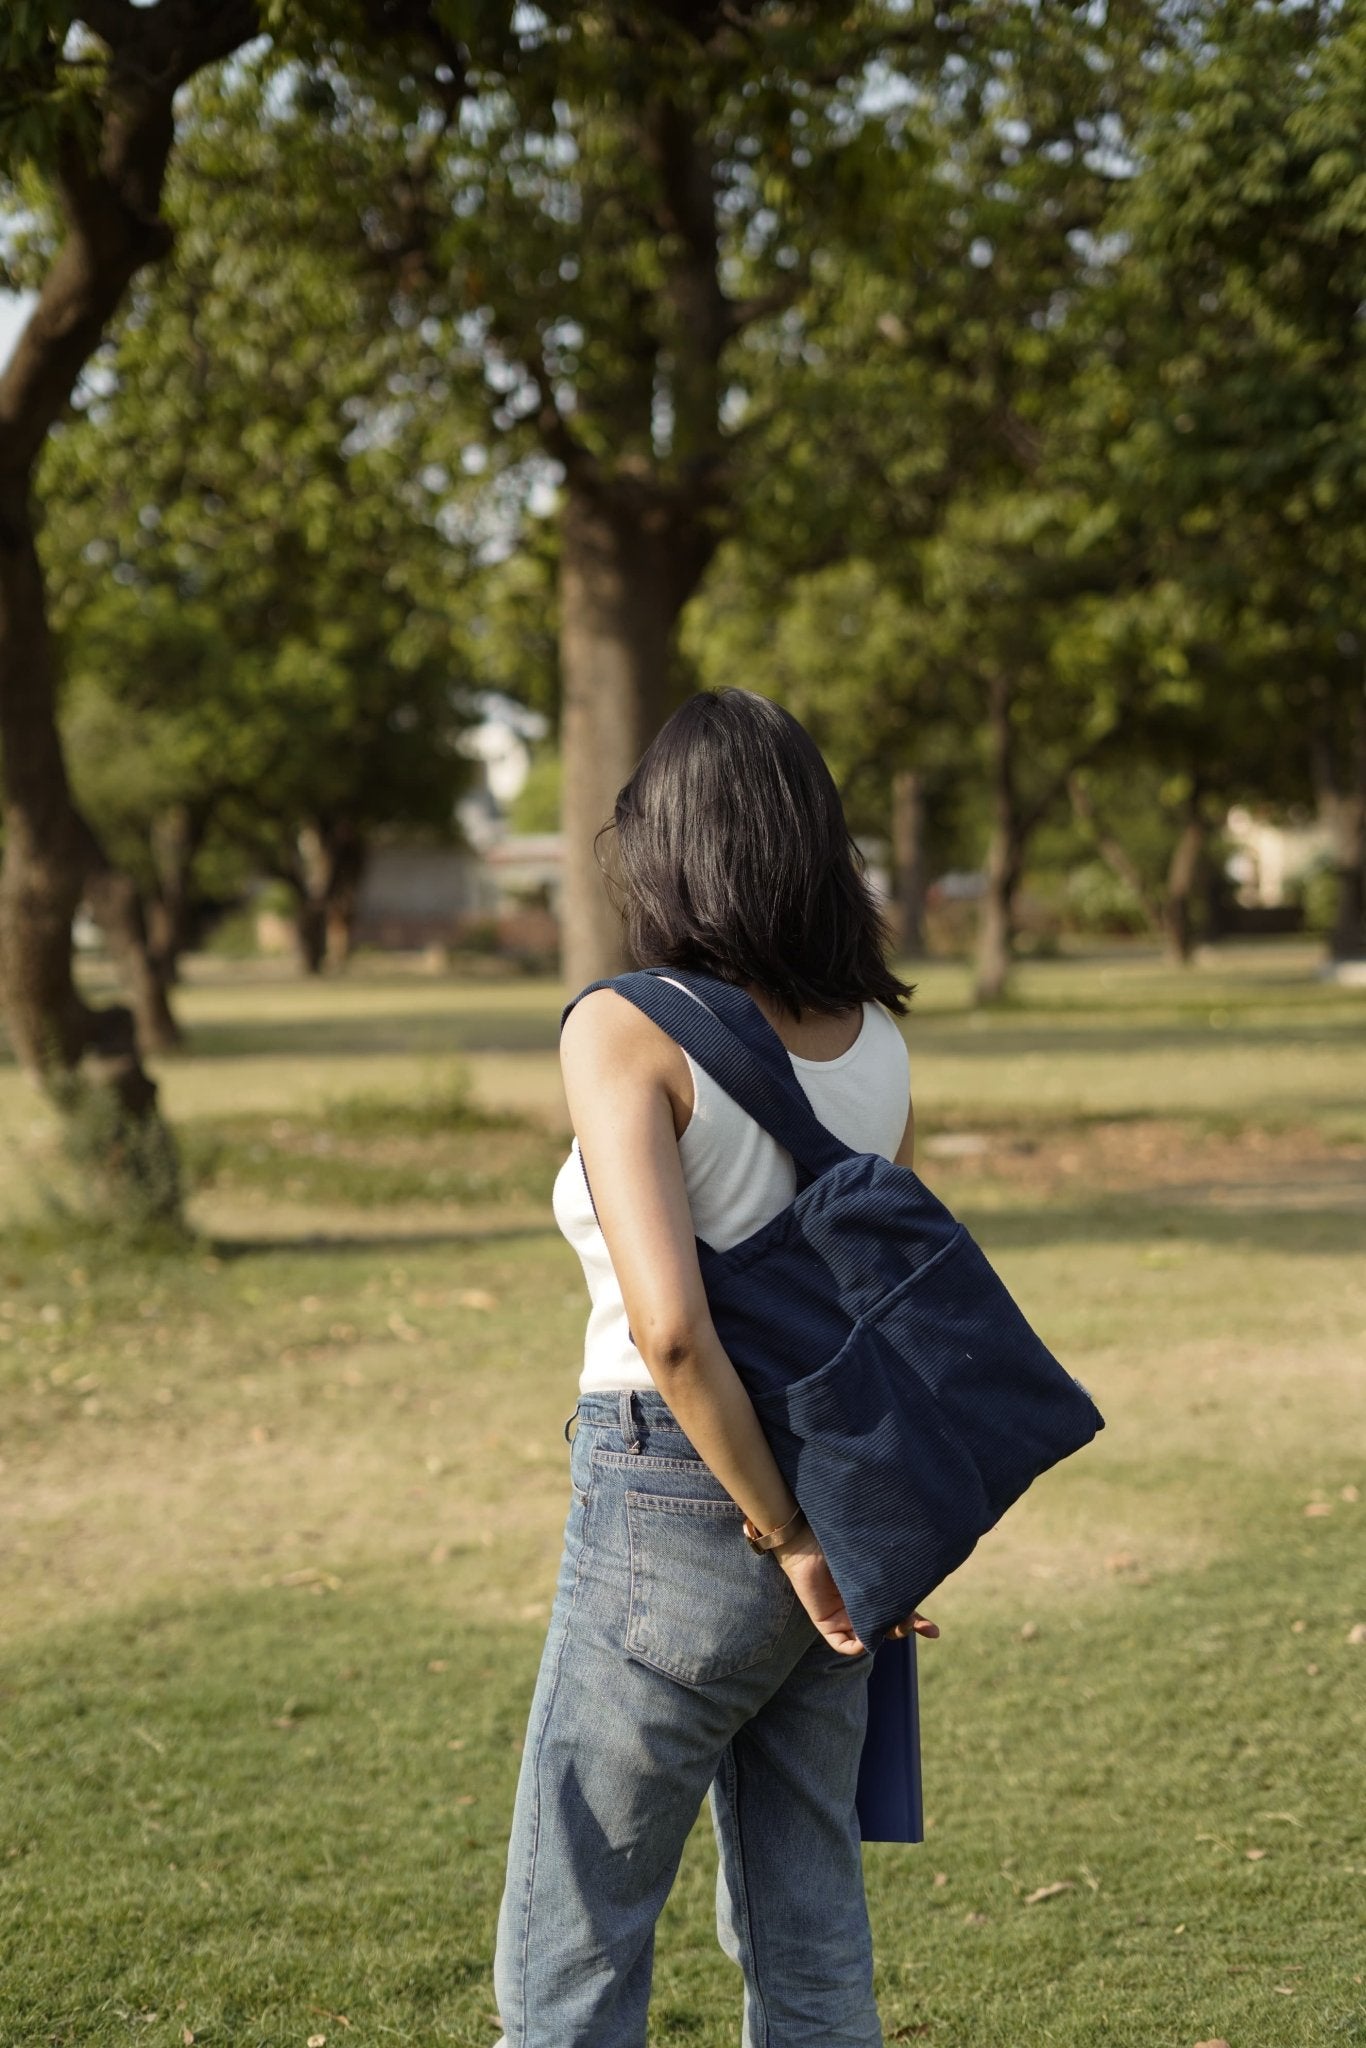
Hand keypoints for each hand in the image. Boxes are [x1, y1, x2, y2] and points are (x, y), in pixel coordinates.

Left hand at [773, 1527, 941, 1656]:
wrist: (809, 1535)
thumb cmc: (841, 1541)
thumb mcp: (874, 1563)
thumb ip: (891, 1579)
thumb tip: (918, 1588)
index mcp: (873, 1590)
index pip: (898, 1612)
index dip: (917, 1623)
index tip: (935, 1633)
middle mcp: (860, 1604)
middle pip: (887, 1628)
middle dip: (905, 1627)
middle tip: (912, 1620)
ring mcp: (843, 1614)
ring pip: (870, 1638)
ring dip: (885, 1635)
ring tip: (895, 1622)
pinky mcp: (825, 1622)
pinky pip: (845, 1645)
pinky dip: (859, 1645)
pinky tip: (867, 1636)